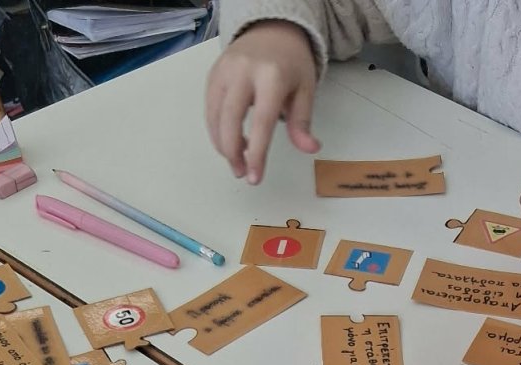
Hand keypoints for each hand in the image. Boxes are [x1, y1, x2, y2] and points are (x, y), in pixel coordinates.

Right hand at [204, 21, 319, 184]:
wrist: (272, 29)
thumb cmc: (291, 64)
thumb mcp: (305, 90)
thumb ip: (302, 121)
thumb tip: (310, 148)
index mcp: (272, 76)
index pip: (261, 122)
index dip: (256, 153)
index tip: (254, 178)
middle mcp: (243, 71)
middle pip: (230, 118)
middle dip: (232, 152)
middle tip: (241, 173)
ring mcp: (224, 70)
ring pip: (215, 115)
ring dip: (222, 144)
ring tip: (237, 160)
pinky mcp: (213, 74)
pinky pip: (210, 108)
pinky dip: (216, 130)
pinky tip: (229, 142)